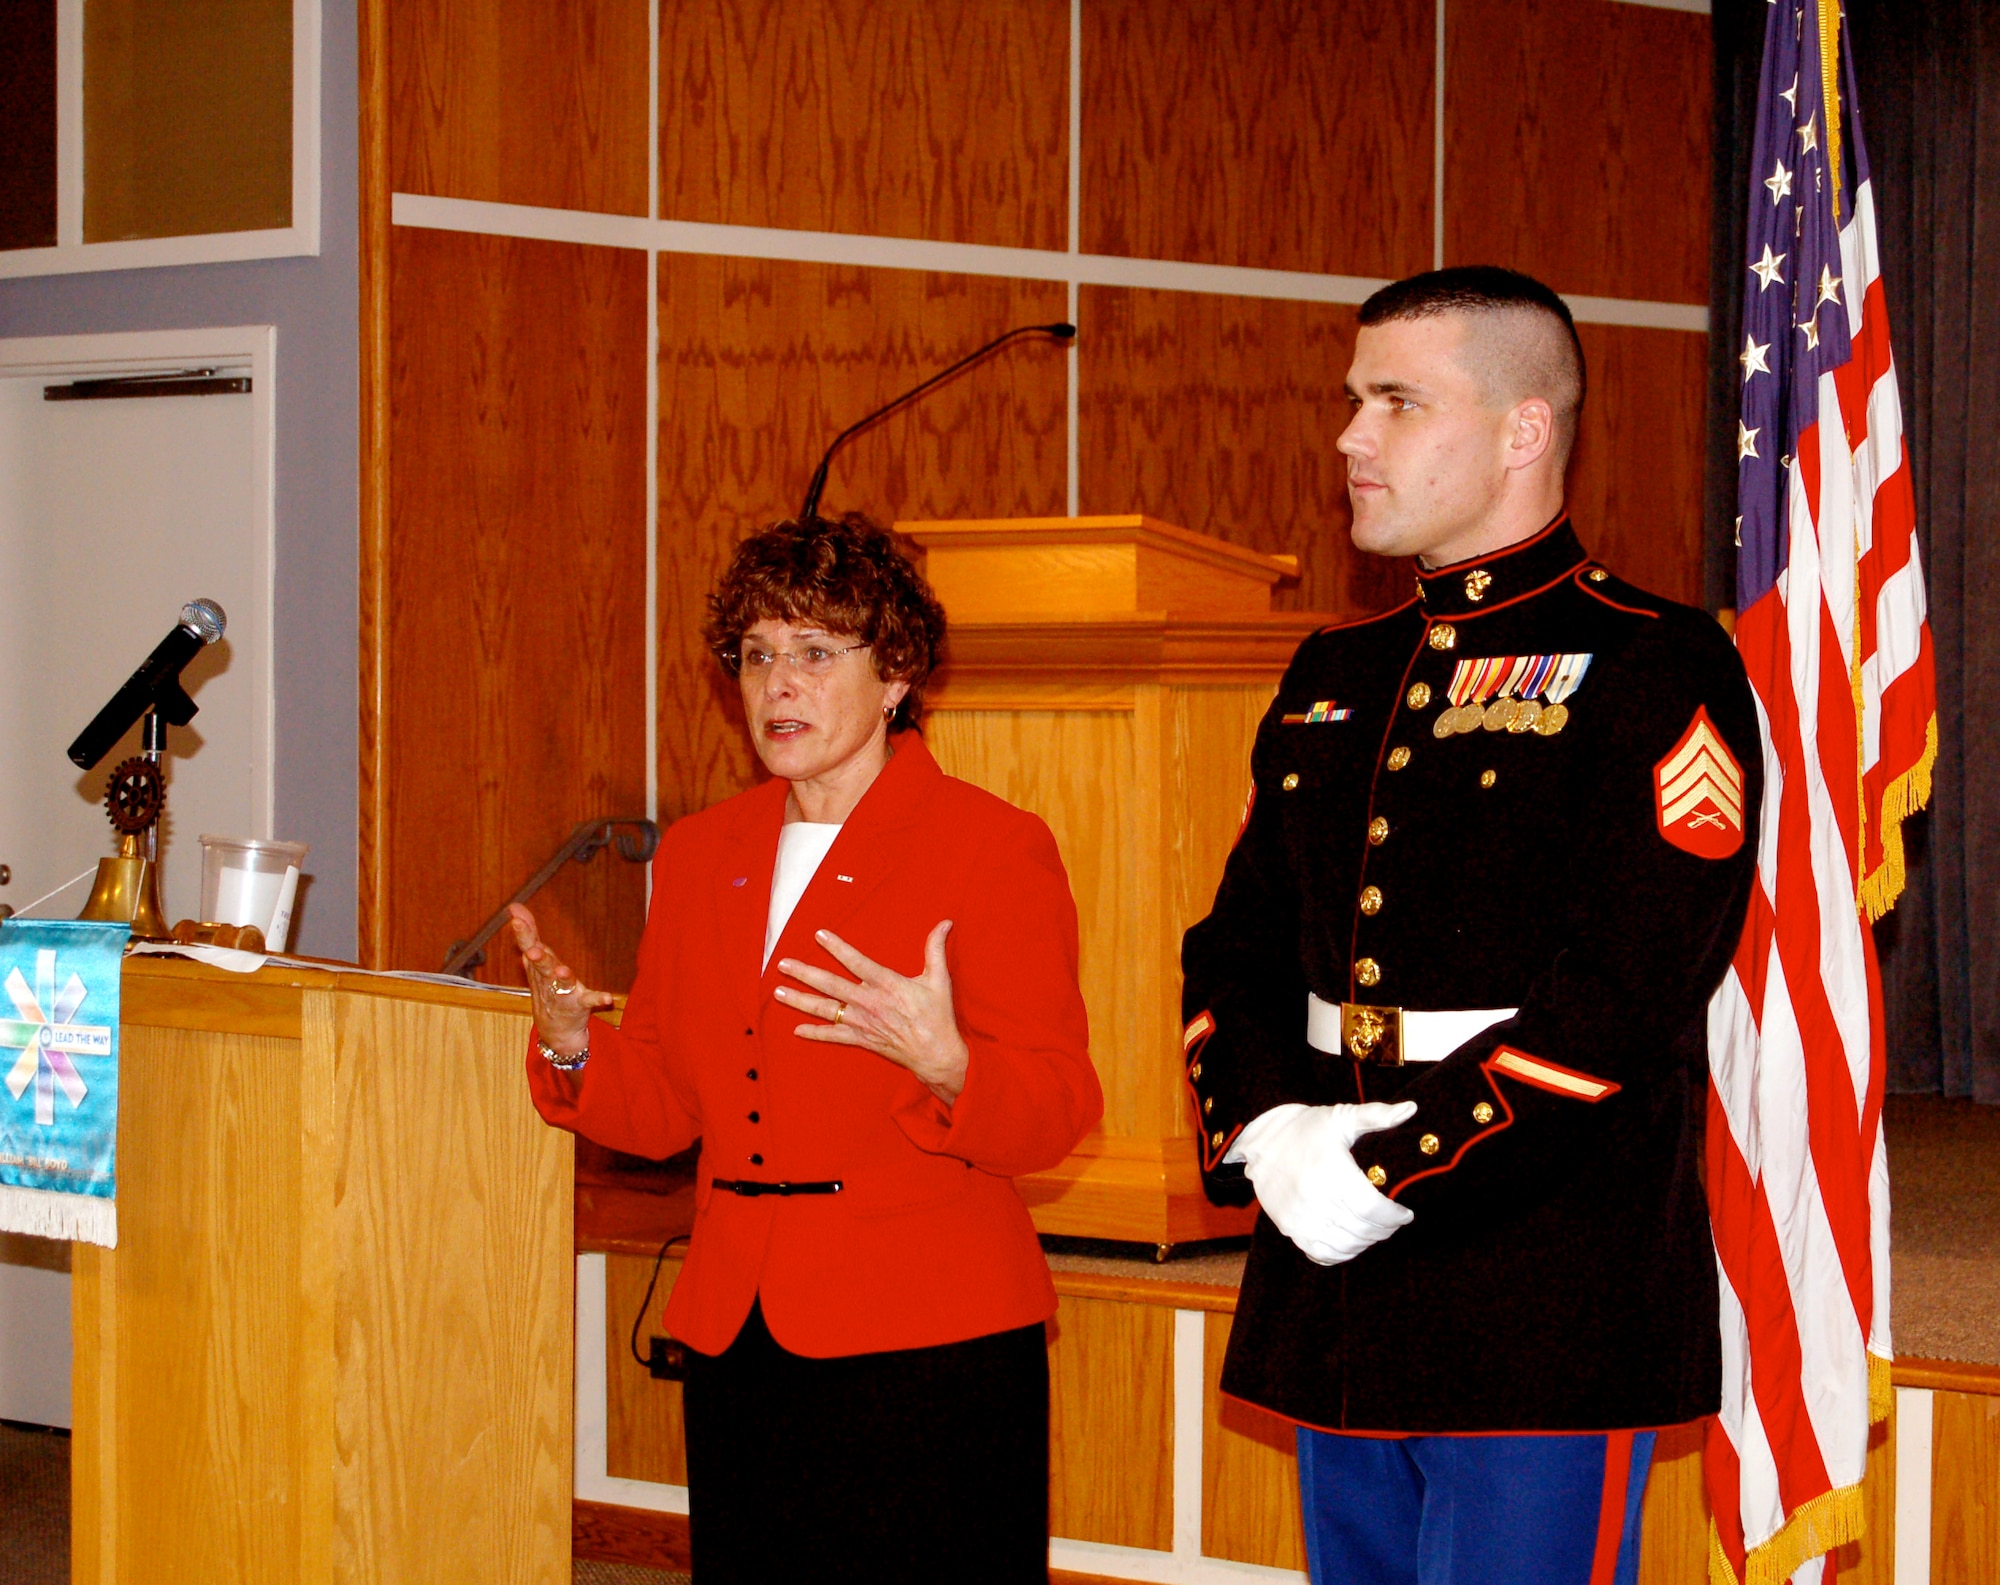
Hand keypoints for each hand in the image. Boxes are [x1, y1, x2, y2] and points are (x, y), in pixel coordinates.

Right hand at [508, 903, 613, 1058]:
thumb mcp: (536, 960)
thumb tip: (515, 906)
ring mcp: (563, 993)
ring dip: (562, 977)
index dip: (523, 933)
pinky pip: (589, 1001)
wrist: (555, 1031)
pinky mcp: (579, 1005)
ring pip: (561, 983)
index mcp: (538, 966)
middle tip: (532, 951)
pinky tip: (608, 997)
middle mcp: (548, 979)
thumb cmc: (546, 988)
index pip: (529, 946)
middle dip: (538, 958)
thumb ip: (529, 934)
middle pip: (542, 966)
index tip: (515, 918)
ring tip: (563, 971)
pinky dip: (597, 999)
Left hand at [775, 922, 969, 1103]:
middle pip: (830, 985)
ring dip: (800, 1000)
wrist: (936, 1054)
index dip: (837, 948)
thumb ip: (936, 949)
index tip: (819, 935)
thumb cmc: (938, 1016)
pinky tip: (797, 1029)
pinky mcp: (862, 1039)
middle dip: (804, 973)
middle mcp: (869, 1002)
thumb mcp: (939, 979)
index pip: (856, 962)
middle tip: (782, 964)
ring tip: (778, 992)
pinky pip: (834, 1036)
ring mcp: (862, 1022)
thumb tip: (945, 922)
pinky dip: (815, 1033)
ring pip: (825, 1009)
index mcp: (886, 984)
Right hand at [1230, 1101, 1417, 1265]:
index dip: (1394, 1216)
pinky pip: (1323, 1253)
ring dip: (1366, 1242)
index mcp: (1332, 1172)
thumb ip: (1377, 1115)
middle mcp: (1315, 1198)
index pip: (1373, 1209)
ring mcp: (1300, 1217)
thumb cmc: (1306, 1128)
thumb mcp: (1341, 1117)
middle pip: (1362, 1230)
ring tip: (1374, 1229)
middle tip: (1393, 1221)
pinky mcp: (1289, 1228)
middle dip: (1385, 1229)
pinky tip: (1351, 1239)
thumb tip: (1411, 1109)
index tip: (1405, 1213)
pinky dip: (1342, 1253)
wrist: (1261, 1141)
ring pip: (1346, 1246)